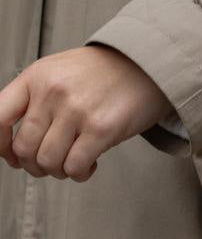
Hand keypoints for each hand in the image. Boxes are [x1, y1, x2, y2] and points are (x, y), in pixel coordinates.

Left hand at [0, 46, 172, 181]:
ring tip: (73, 164)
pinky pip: (75, 166)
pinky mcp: (102, 128)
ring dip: (59, 171)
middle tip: (52, 164)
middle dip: (36, 166)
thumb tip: (15, 145)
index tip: (12, 156)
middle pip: (24, 149)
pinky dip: (79, 173)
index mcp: (36, 77)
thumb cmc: (106, 73)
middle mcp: (53, 92)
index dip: (0, 146)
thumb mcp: (60, 72)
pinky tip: (89, 164)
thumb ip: (35, 99)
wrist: (148, 65)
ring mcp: (76, 110)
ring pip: (48, 162)